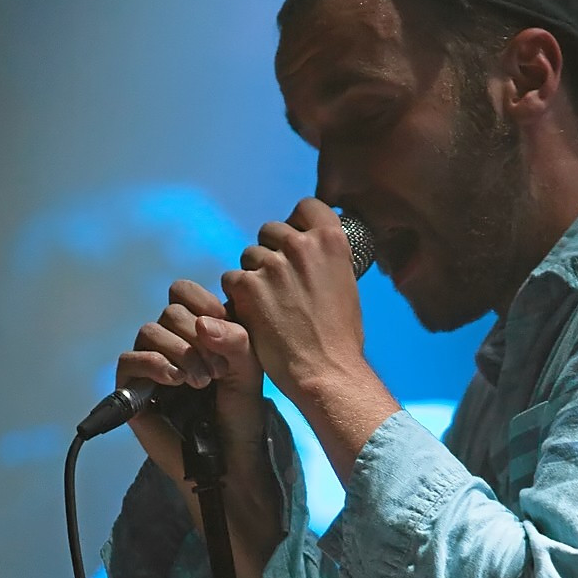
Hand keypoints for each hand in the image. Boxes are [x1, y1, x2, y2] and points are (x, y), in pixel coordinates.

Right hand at [116, 278, 265, 485]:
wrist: (231, 459)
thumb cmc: (242, 415)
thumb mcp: (249, 370)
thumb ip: (236, 338)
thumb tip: (201, 323)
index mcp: (199, 331)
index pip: (185, 292)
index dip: (202, 302)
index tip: (224, 329)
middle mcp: (172, 342)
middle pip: (170, 311)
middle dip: (196, 337)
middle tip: (217, 370)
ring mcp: (150, 365)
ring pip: (149, 331)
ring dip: (179, 351)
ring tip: (200, 382)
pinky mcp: (132, 388)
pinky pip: (129, 359)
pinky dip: (153, 363)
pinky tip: (175, 380)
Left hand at [219, 198, 364, 407]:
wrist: (325, 371)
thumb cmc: (340, 337)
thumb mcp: (346, 286)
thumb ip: (327, 261)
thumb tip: (312, 249)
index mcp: (331, 241)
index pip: (306, 207)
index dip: (298, 222)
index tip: (296, 239)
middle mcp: (302, 245)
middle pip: (271, 230)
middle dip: (271, 252)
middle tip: (279, 284)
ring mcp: (273, 264)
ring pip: (249, 255)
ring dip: (253, 276)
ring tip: (270, 306)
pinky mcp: (248, 285)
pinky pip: (232, 279)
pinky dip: (239, 297)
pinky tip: (255, 316)